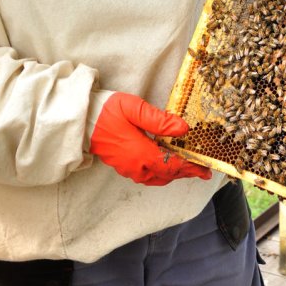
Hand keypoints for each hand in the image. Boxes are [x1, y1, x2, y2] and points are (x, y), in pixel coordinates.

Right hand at [90, 93, 211, 185]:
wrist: (80, 120)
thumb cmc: (105, 111)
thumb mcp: (133, 108)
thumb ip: (159, 120)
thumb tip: (183, 128)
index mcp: (141, 153)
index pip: (173, 165)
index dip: (191, 167)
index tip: (206, 169)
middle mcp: (136, 166)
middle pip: (168, 174)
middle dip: (186, 172)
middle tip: (202, 170)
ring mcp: (128, 168)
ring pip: (157, 177)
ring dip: (173, 173)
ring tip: (186, 167)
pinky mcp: (123, 166)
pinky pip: (147, 176)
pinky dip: (160, 174)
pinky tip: (163, 165)